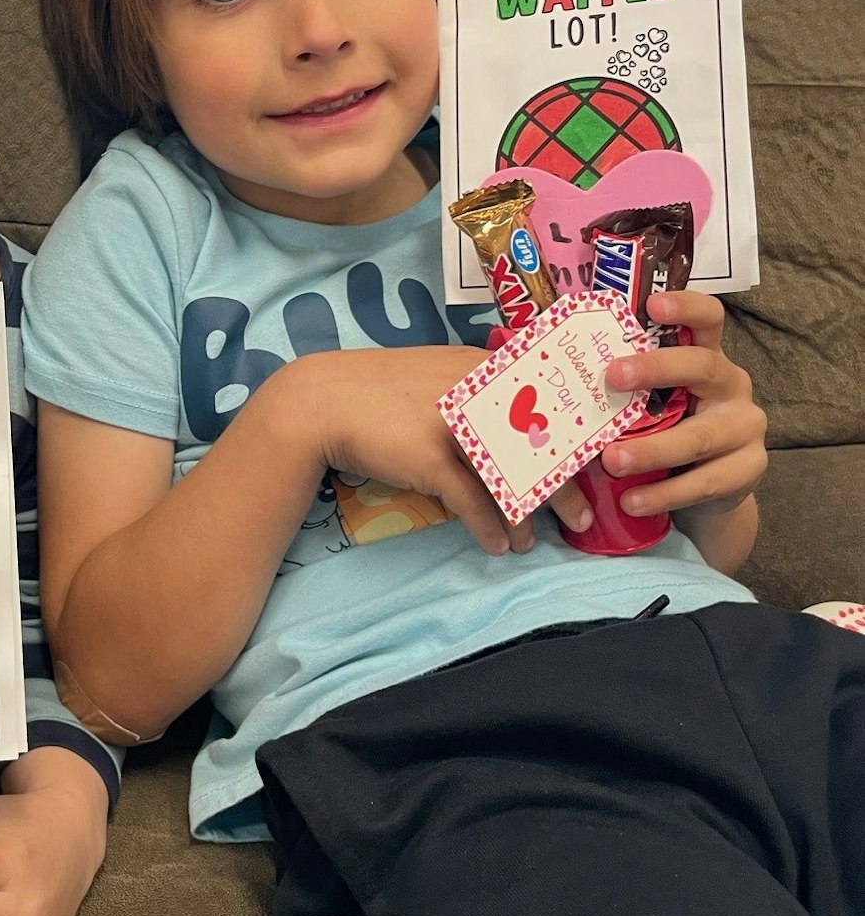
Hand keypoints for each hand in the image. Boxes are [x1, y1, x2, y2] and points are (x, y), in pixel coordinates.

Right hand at [297, 346, 589, 555]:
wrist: (321, 401)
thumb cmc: (377, 389)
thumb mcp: (434, 372)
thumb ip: (475, 386)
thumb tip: (513, 414)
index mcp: (481, 369)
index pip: (547, 402)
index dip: (574, 438)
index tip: (594, 465)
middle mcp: (476, 396)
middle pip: (540, 445)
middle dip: (566, 488)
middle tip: (583, 518)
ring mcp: (454, 428)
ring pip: (511, 479)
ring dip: (529, 518)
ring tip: (534, 544)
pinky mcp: (431, 460)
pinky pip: (474, 503)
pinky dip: (490, 528)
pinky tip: (499, 546)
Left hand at [600, 290, 767, 520]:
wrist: (710, 488)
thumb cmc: (668, 428)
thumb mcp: (653, 401)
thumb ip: (626, 385)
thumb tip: (555, 365)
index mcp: (708, 357)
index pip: (708, 319)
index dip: (686, 306)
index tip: (652, 303)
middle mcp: (732, 385)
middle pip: (702, 367)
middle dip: (657, 369)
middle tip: (612, 376)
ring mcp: (746, 428)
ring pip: (699, 437)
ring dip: (652, 450)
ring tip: (611, 462)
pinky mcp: (749, 470)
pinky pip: (704, 482)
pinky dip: (664, 494)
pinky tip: (632, 501)